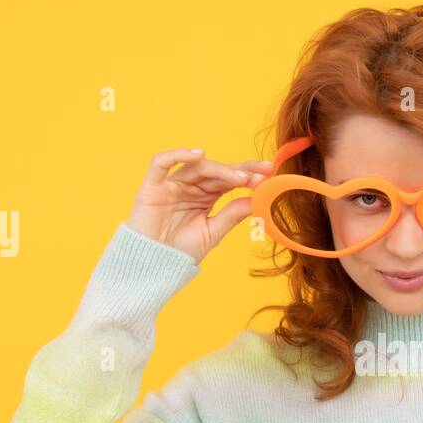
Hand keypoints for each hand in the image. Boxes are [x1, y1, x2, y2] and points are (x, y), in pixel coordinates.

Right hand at [126, 147, 274, 264]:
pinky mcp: (152, 186)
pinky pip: (161, 162)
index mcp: (205, 196)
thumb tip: (257, 199)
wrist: (154, 267)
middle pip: (216, 170)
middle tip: (262, 172)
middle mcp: (189, 186)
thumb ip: (232, 214)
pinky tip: (199, 155)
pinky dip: (178, 154)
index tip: (269, 175)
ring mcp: (171, 184)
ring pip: (196, 167)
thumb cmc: (180, 252)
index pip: (229, 179)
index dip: (248, 175)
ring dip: (220, 169)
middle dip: (240, 170)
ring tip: (240, 177)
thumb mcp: (212, 232)